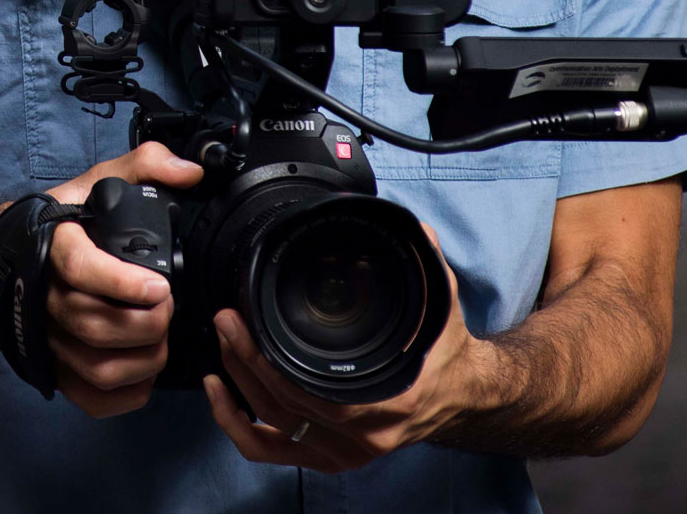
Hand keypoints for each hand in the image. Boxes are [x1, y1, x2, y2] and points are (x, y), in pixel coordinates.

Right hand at [43, 142, 204, 416]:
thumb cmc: (66, 222)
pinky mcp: (57, 368)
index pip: (81, 271)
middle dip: (146, 323)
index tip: (160, 286)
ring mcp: (50, 338)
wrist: (10, 257)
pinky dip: (126, 394)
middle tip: (167, 306)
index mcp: (57, 247)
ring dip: (142, 360)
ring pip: (96, 367)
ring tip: (161, 337)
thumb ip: (146, 165)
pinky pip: (90, 397)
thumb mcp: (99, 180)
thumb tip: (190, 173)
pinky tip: (145, 370)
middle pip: (95, 325)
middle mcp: (47, 298)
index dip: (123, 283)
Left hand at [202, 223, 495, 472]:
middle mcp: (366, 435)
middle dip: (244, 360)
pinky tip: (222, 394)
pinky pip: (273, 451)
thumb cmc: (447, 349)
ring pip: (273, 428)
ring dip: (238, 387)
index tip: (242, 320)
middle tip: (225, 321)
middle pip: (284, 406)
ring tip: (222, 345)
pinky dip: (239, 427)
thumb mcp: (441, 302)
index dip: (266, 358)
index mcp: (389, 400)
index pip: (310, 390)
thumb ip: (426, 262)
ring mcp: (347, 452)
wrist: (464, 393)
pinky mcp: (332, 457)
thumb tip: (413, 228)